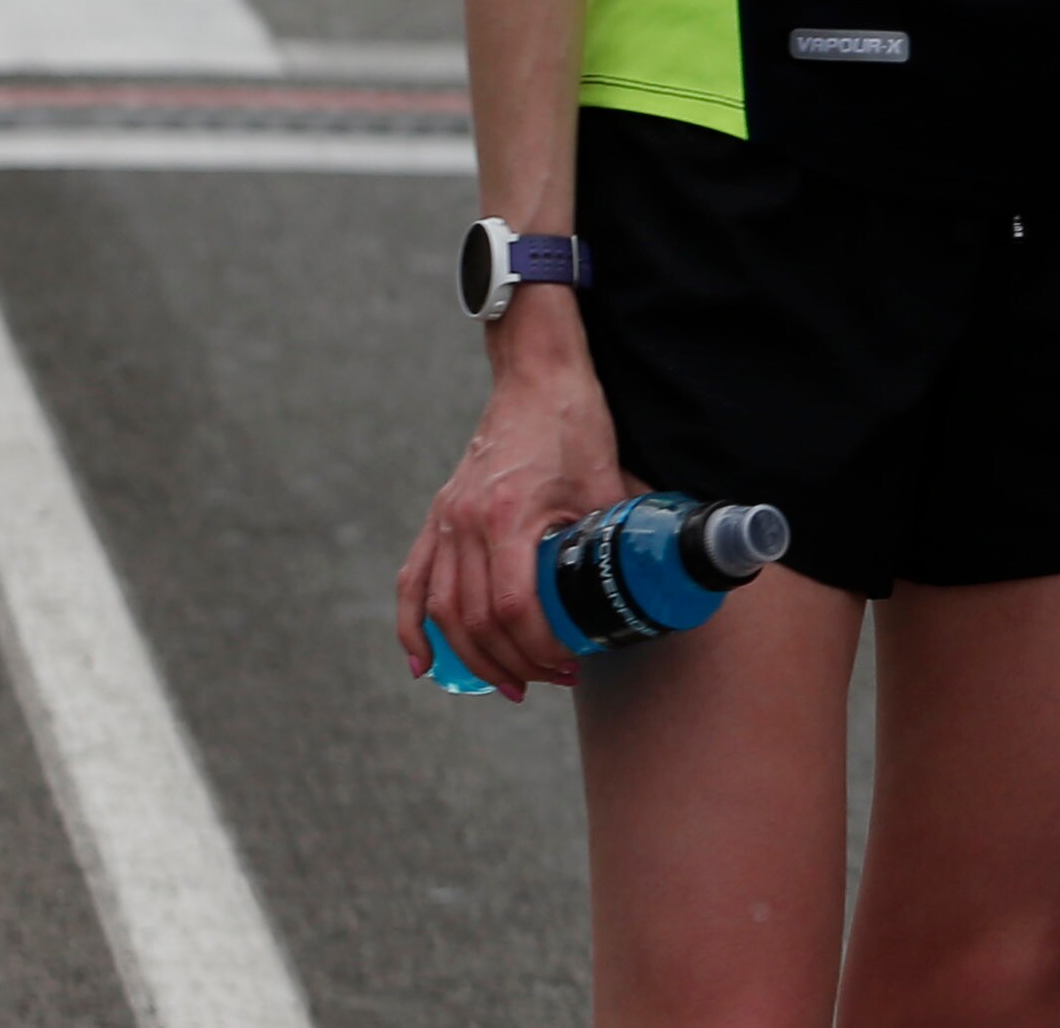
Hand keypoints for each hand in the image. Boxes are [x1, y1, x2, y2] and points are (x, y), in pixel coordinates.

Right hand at [393, 294, 626, 699]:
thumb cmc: (573, 422)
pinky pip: (413, 580)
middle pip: (474, 620)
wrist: (535, 375)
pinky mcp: (439, 515)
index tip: (570, 663)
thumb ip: (615, 535)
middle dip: (512, 662)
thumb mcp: (605, 481)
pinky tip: (423, 664)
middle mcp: (465, 523)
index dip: (540, 647)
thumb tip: (647, 580)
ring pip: (441, 609)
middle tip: (551, 680)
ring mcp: (446, 519)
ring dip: (470, 657)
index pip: (514, 608)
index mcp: (507, 517)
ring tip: (507, 684)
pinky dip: (412, 627)